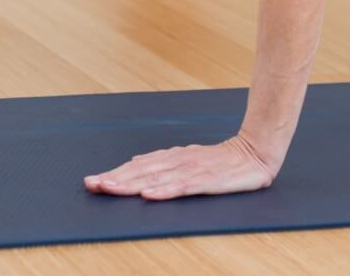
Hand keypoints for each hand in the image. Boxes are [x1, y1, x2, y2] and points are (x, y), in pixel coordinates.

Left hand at [84, 134, 277, 200]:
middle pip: (142, 171)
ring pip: (157, 179)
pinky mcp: (208, 181)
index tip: (93, 181)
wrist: (256, 153)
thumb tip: (136, 160)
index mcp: (173, 157)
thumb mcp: (190, 158)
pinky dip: (164, 191)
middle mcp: (179, 161)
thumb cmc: (222, 159)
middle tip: (93, 184)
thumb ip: (164, 162)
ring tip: (111, 189)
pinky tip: (149, 195)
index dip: (116, 173)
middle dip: (116, 179)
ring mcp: (193, 170)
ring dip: (132, 184)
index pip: (139, 166)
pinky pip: (183, 188)